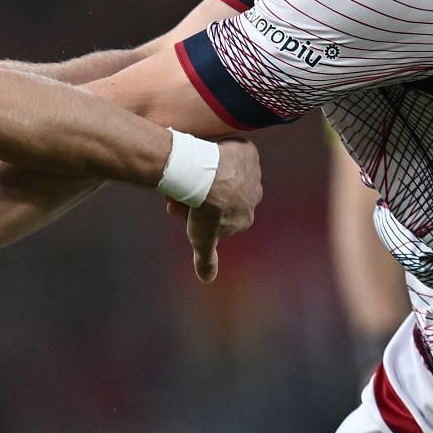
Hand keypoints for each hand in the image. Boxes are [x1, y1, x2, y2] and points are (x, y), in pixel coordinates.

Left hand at [177, 138, 261, 281]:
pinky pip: (235, 152)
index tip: (181, 210)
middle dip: (202, 196)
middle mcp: (255, 196)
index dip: (200, 214)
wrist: (205, 177)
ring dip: (210, 174)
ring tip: (186, 174)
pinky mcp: (249, 153)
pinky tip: (205, 156)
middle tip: (177, 194)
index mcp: (246, 218)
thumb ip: (206, 260)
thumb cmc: (203, 209)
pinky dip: (221, 153)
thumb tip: (207, 280)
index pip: (221, 216)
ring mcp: (253, 173)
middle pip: (222, 195)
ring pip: (228, 173)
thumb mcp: (201, 240)